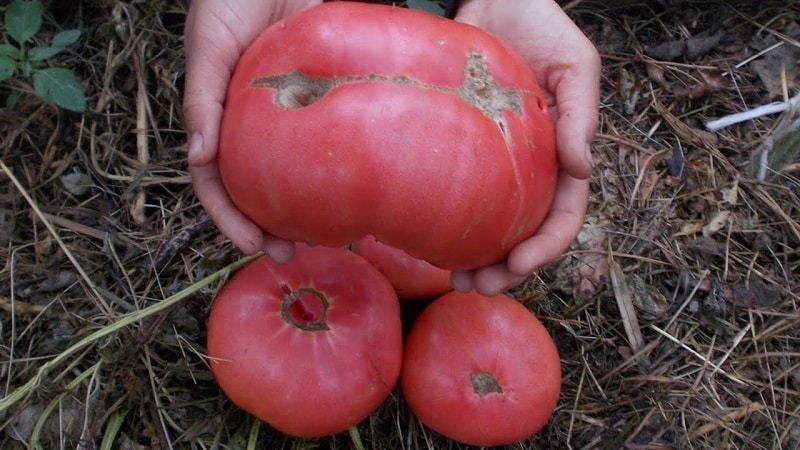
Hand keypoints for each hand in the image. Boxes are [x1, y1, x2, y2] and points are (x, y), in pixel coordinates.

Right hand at [183, 0, 320, 260]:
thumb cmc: (228, 0)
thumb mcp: (208, 45)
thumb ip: (201, 97)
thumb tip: (198, 157)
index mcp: (221, 121)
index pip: (218, 183)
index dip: (231, 219)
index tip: (256, 245)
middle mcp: (254, 127)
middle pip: (258, 189)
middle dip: (269, 227)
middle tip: (294, 254)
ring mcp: (291, 117)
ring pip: (296, 173)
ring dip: (307, 209)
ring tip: (329, 238)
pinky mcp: (325, 98)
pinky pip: (333, 138)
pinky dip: (339, 169)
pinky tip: (358, 191)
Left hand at [450, 0, 600, 295]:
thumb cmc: (539, 26)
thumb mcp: (574, 64)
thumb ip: (580, 114)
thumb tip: (583, 170)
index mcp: (562, 155)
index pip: (563, 214)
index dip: (545, 247)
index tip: (517, 266)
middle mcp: (529, 167)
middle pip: (522, 232)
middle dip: (506, 268)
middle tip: (476, 287)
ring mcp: (493, 163)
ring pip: (488, 223)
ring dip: (475, 257)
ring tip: (453, 279)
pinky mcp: (458, 149)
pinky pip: (454, 192)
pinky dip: (445, 221)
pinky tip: (425, 242)